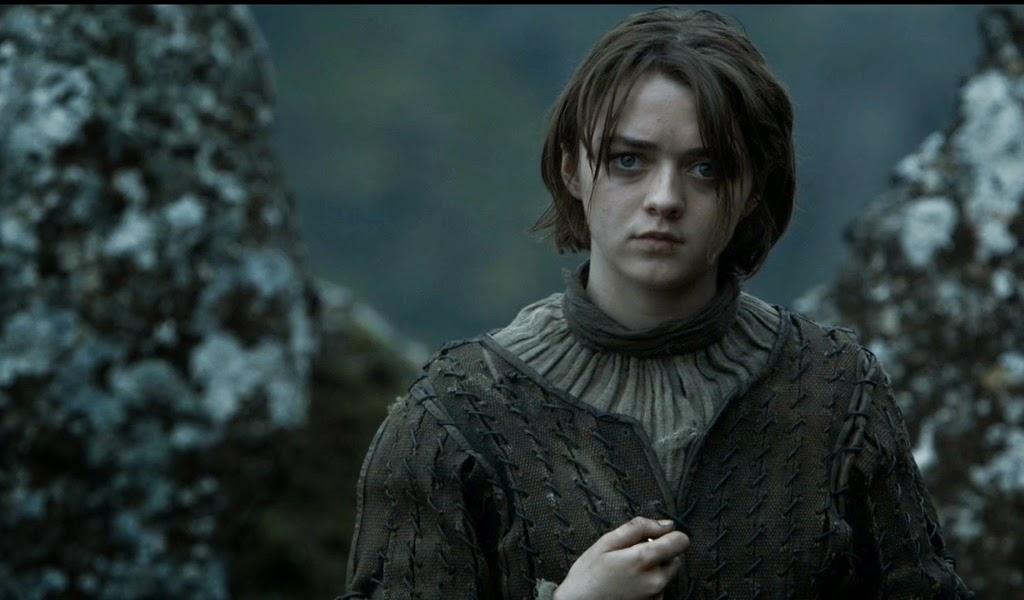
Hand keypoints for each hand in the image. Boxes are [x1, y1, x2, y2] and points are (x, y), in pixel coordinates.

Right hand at [552, 516, 688, 599]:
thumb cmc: (588, 574)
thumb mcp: (607, 542)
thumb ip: (639, 527)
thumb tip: (667, 524)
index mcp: (645, 560)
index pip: (681, 542)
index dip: (668, 535)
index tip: (652, 536)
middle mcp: (656, 581)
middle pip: (675, 558)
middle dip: (659, 552)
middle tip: (632, 554)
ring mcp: (656, 596)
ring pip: (666, 573)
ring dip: (653, 568)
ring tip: (626, 571)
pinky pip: (658, 588)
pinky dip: (648, 583)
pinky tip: (627, 584)